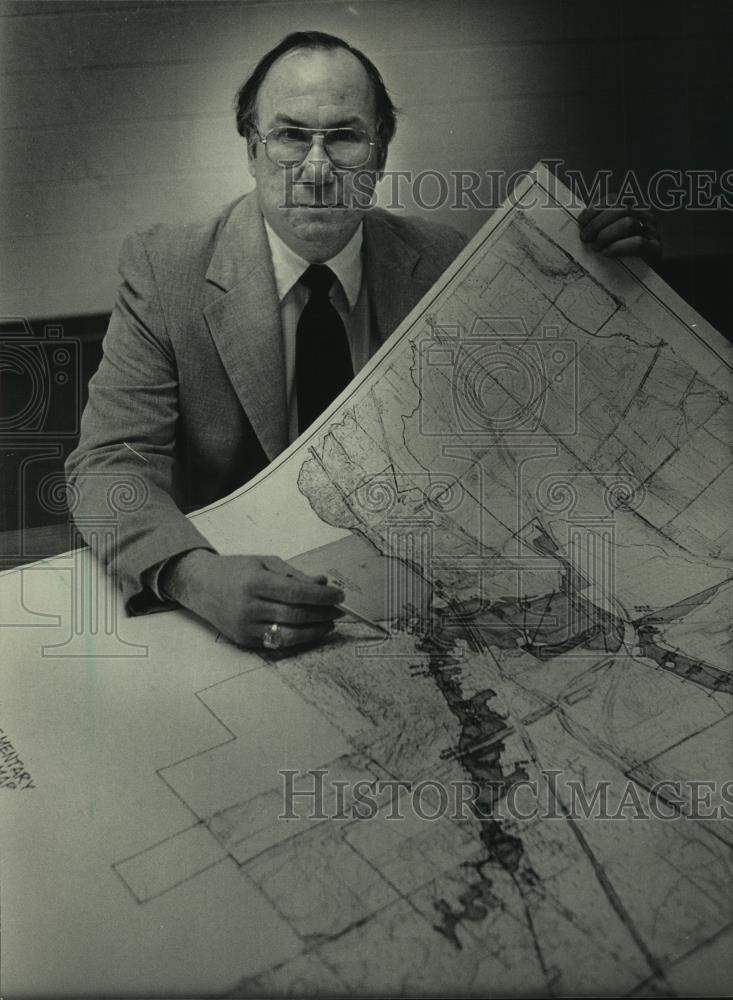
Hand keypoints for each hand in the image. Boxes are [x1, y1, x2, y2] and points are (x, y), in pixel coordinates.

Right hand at [160, 549, 344, 648]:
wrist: (200, 585)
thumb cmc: (236, 570)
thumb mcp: (265, 562)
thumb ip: (294, 574)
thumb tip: (322, 583)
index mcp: (255, 582)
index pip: (296, 593)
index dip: (321, 596)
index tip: (338, 595)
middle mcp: (249, 606)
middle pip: (295, 615)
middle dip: (322, 614)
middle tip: (338, 610)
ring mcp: (246, 626)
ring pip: (289, 634)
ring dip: (315, 630)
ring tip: (329, 623)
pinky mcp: (244, 640)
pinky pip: (277, 643)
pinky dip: (298, 639)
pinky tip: (310, 631)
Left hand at [578, 198, 660, 264]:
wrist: (645, 274)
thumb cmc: (622, 255)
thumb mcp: (610, 236)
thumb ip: (600, 226)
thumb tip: (581, 222)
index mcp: (632, 210)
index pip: (613, 199)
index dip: (594, 209)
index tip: (581, 222)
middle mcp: (643, 217)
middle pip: (620, 208)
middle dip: (597, 223)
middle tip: (586, 238)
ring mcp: (651, 232)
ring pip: (628, 223)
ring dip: (606, 235)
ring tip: (596, 247)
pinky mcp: (654, 249)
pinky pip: (637, 243)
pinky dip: (618, 247)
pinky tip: (606, 253)